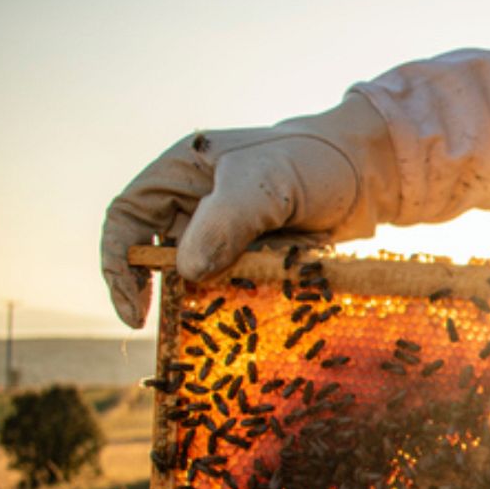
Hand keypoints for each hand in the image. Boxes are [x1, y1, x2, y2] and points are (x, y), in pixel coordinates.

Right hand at [100, 93, 398, 326]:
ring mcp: (227, 231)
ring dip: (209, 299)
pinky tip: (259, 311)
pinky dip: (242, 300)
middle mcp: (195, 203)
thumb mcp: (267, 183)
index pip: (127, 217)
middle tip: (182, 325)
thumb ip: (225, 221)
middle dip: (168, 290)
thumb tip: (185, 271)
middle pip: (158, 253)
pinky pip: (235, 285)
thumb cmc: (314, 163)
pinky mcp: (255, 255)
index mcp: (182, 172)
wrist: (370, 175)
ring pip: (199, 275)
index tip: (134, 311)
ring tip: (228, 317)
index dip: (119, 264)